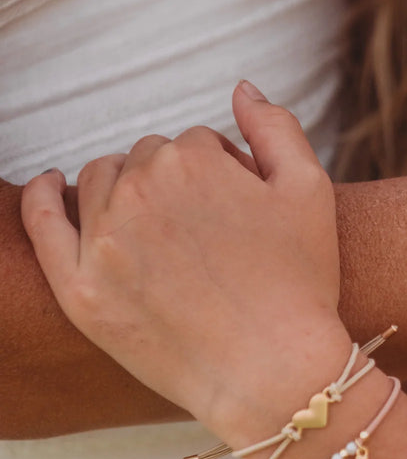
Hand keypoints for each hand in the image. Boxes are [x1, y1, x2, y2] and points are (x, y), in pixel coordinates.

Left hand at [20, 86, 346, 428]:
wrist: (275, 370)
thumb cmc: (302, 281)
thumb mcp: (311, 189)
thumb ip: (276, 126)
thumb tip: (241, 88)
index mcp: (191, 160)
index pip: (197, 144)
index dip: (227, 175)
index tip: (246, 215)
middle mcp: (137, 190)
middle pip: (147, 160)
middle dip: (178, 183)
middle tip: (215, 234)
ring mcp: (102, 241)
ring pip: (100, 183)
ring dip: (127, 190)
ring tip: (166, 231)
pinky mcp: (80, 290)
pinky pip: (43, 224)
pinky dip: (44, 196)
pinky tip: (51, 184)